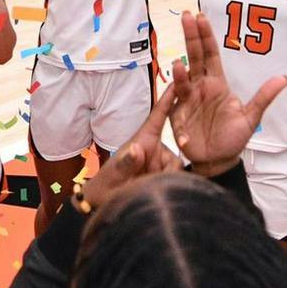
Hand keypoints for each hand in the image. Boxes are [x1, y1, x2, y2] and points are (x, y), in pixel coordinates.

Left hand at [86, 75, 185, 205]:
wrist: (105, 206)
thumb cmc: (106, 185)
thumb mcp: (114, 175)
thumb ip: (126, 163)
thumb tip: (136, 149)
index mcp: (143, 139)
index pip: (159, 116)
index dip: (169, 99)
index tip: (181, 81)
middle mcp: (156, 149)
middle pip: (176, 150)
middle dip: (168, 169)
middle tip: (149, 184)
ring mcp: (161, 163)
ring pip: (177, 168)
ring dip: (165, 182)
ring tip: (145, 191)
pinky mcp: (165, 177)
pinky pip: (176, 179)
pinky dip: (170, 188)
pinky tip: (158, 196)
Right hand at [167, 12, 286, 175]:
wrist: (219, 161)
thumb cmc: (233, 138)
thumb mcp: (251, 117)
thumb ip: (264, 97)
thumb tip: (285, 78)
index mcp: (217, 84)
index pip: (210, 55)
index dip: (205, 36)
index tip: (200, 16)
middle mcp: (200, 88)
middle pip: (194, 57)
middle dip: (190, 37)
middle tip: (186, 16)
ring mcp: (188, 101)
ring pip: (182, 81)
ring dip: (181, 73)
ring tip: (180, 65)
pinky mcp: (178, 117)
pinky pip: (175, 108)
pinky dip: (176, 103)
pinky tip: (177, 95)